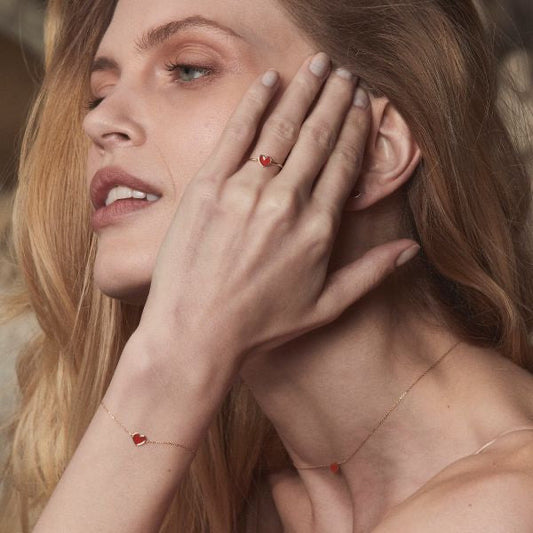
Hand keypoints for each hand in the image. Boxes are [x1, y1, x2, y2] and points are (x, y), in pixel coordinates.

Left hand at [138, 52, 419, 374]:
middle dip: (334, 97)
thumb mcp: (325, 306)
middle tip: (344, 71)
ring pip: (282, 127)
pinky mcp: (207, 187)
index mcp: (318, 229)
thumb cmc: (262, 325)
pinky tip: (270, 80)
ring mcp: (244, 192)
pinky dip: (254, 103)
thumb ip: (371, 273)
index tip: (362, 101)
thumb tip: (412, 248)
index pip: (344, 162)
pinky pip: (236, 134)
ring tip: (317, 64)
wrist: (196, 334)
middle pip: (318, 136)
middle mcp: (286, 203)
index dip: (355, 127)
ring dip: (303, 90)